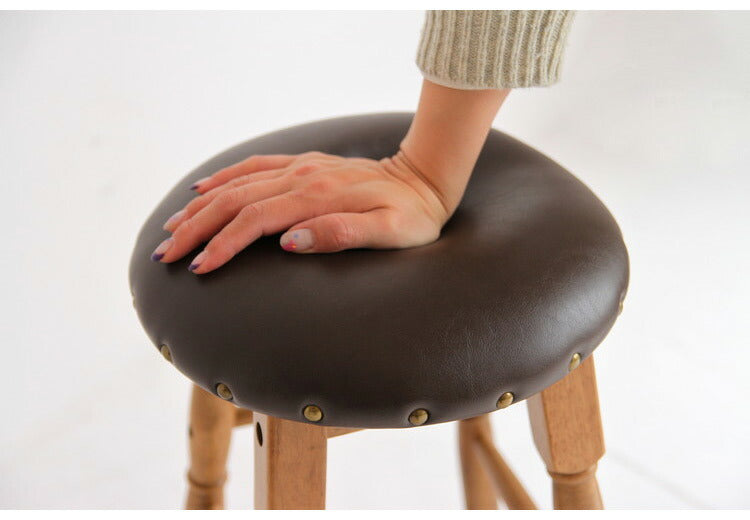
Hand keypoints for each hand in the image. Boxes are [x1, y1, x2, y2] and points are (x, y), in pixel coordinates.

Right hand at [151, 150, 453, 273]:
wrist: (423, 180)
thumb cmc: (411, 217)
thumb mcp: (389, 233)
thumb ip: (341, 234)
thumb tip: (289, 241)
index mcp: (318, 197)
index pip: (256, 220)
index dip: (224, 244)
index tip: (199, 268)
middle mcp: (302, 177)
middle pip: (235, 200)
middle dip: (197, 228)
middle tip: (166, 254)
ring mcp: (301, 167)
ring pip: (237, 183)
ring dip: (200, 207)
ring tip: (171, 229)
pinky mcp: (303, 164)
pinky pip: (254, 166)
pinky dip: (223, 177)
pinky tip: (202, 189)